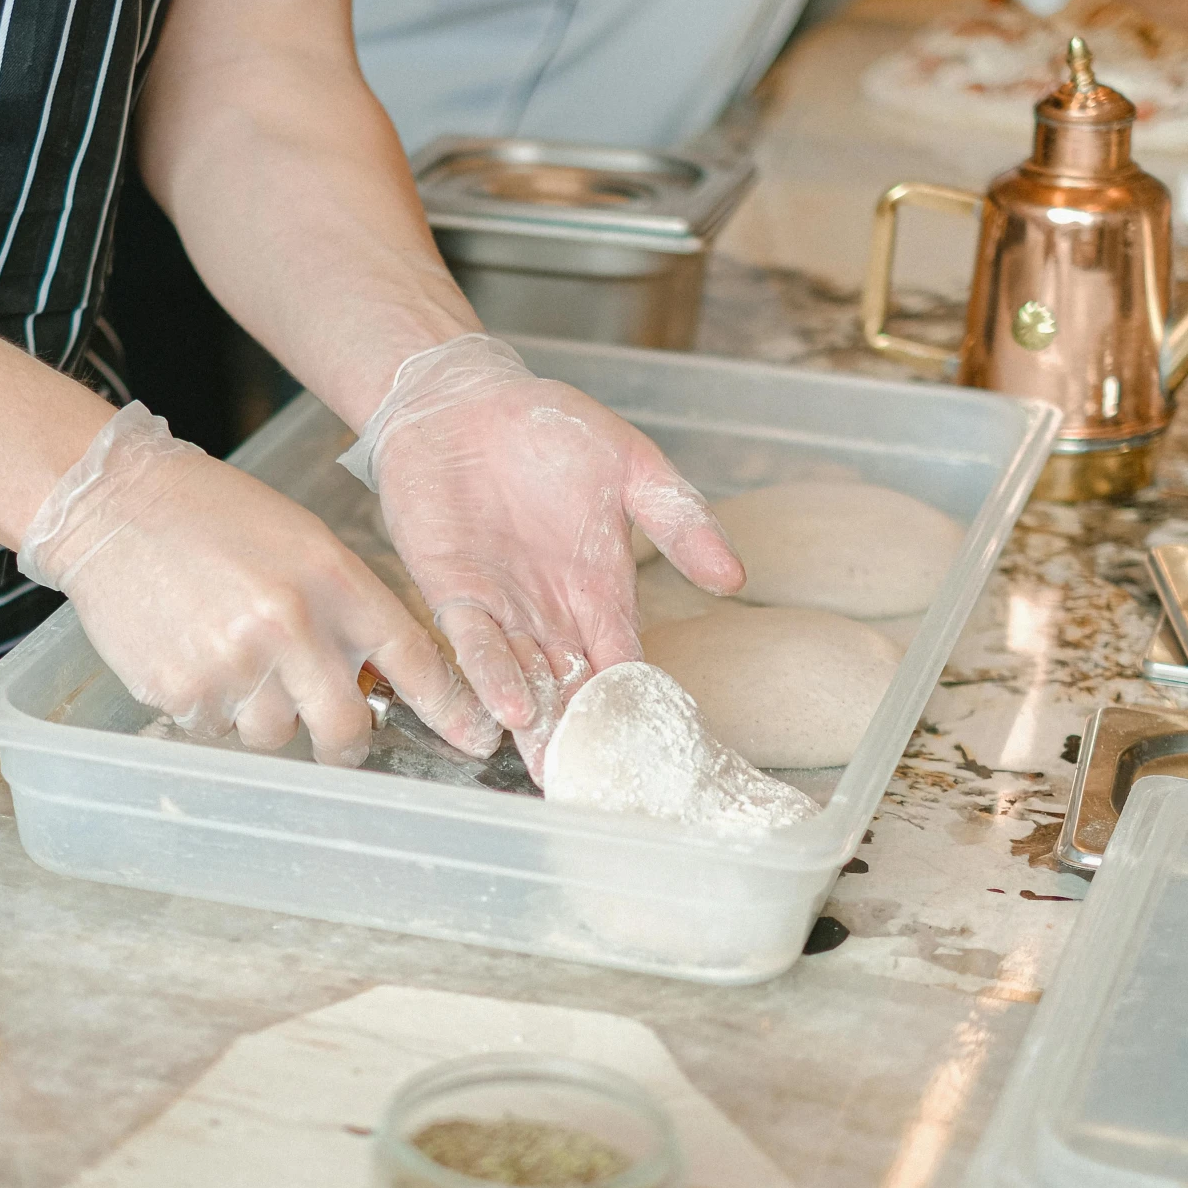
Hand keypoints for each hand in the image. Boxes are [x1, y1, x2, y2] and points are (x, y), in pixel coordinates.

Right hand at [22, 403, 499, 767]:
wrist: (112, 504)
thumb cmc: (212, 518)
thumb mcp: (301, 543)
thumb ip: (345, 608)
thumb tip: (382, 684)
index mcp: (332, 579)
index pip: (412, 658)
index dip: (448, 708)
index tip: (473, 739)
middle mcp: (290, 626)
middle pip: (344, 727)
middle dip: (345, 743)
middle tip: (334, 738)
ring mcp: (234, 664)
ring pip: (274, 736)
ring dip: (262, 715)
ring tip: (231, 659)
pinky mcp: (182, 691)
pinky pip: (216, 731)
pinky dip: (210, 709)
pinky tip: (192, 656)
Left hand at [340, 335, 744, 771]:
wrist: (463, 399)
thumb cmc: (550, 427)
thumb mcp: (632, 464)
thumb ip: (679, 519)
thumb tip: (736, 578)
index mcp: (600, 587)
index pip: (624, 659)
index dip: (636, 702)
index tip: (655, 751)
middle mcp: (551, 610)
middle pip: (572, 686)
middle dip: (582, 735)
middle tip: (598, 788)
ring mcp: (501, 607)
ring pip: (525, 678)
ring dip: (538, 724)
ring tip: (555, 768)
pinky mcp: (452, 591)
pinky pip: (473, 643)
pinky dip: (491, 675)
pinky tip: (511, 710)